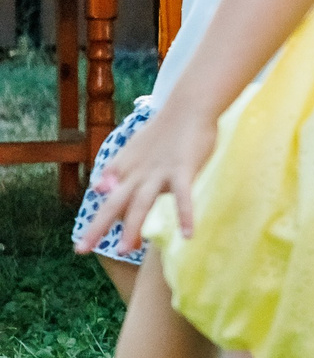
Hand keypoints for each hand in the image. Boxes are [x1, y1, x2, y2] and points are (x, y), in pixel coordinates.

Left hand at [73, 105, 217, 253]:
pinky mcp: (183, 169)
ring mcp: (160, 172)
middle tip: (80, 251)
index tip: (86, 244)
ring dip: (132, 227)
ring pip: (142, 203)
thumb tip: (96, 189)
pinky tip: (188, 235)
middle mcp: (138, 173)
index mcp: (127, 169)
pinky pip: (184, 197)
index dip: (98, 221)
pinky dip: (185, 215)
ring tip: (124, 250)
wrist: (188, 107)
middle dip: (97, 227)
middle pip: (114, 203)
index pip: (108, 199)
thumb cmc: (164, 129)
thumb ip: (116, 169)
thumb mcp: (134, 149)